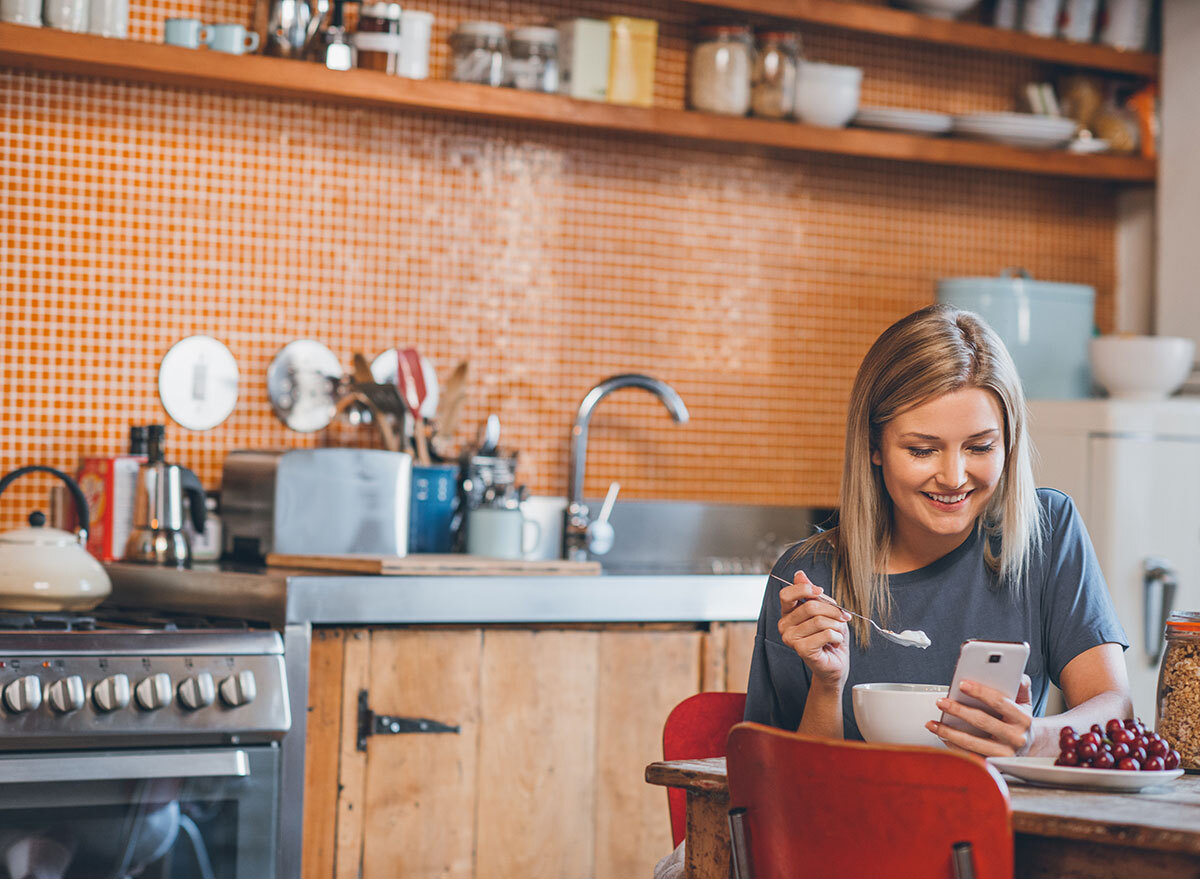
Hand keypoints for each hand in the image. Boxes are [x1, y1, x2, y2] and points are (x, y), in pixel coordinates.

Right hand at [777, 570, 850, 686]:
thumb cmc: (830, 637)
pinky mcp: (801, 650)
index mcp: (787, 613)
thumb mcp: (824, 610)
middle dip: (832, 610)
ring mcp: (790, 639)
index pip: (786, 594)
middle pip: (809, 606)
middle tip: (843, 617)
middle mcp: (784, 626)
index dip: (804, 589)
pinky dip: (837, 636)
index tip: (820, 591)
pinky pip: (826, 634)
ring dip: (837, 625)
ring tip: (838, 632)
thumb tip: (799, 574)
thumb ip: (811, 594)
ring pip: (820, 620)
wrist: (835, 664)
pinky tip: (835, 642)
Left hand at [927, 674, 1032, 756]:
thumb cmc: (1020, 720)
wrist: (1030, 746)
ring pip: (972, 743)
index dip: (980, 692)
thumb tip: (1017, 675)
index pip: (1000, 702)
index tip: (961, 684)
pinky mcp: (994, 765)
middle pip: (982, 721)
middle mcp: (1016, 738)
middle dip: (958, 710)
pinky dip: (953, 747)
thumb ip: (1020, 685)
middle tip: (941, 702)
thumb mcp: (1025, 701)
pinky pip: (970, 756)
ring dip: (949, 732)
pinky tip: (942, 737)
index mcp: (1022, 719)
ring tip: (932, 724)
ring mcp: (1005, 754)